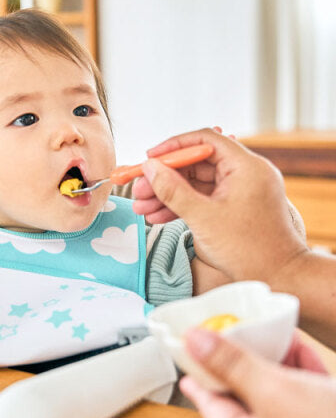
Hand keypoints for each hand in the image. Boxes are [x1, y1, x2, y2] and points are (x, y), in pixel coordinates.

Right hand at [131, 127, 306, 281]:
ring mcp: (240, 191)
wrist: (279, 278)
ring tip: (142, 207)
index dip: (174, 146)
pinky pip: (202, 199)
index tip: (149, 158)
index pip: (205, 140)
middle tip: (138, 189)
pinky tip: (157, 216)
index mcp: (246, 167)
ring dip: (168, 194)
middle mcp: (245, 173)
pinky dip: (181, 206)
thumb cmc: (248, 249)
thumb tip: (149, 167)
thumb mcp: (203, 217)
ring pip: (196, 184)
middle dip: (165, 177)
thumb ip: (173, 190)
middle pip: (196, 163)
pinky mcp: (234, 207)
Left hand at [180, 329, 335, 417]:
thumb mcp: (272, 393)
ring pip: (276, 388)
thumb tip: (191, 340)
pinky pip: (307, 389)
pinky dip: (299, 365)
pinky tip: (295, 341)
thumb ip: (232, 364)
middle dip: (236, 358)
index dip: (196, 371)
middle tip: (223, 327)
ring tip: (257, 327)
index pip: (210, 403)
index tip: (183, 346)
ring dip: (269, 356)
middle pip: (243, 393)